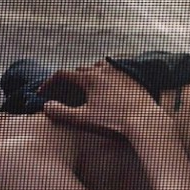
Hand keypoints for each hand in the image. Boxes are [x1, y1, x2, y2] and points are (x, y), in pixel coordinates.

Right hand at [41, 60, 161, 135]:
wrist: (146, 122)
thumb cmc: (115, 122)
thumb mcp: (84, 120)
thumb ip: (62, 113)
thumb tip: (46, 106)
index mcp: (90, 78)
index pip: (63, 75)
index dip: (49, 83)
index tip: (43, 93)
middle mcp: (104, 70)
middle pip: (81, 70)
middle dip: (69, 80)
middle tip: (64, 92)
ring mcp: (120, 72)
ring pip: (99, 66)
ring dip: (89, 74)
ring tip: (86, 87)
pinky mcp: (133, 77)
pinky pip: (116, 70)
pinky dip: (106, 76)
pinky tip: (108, 87)